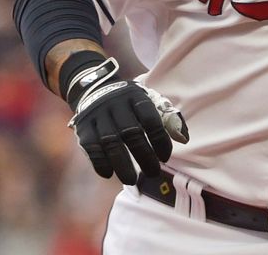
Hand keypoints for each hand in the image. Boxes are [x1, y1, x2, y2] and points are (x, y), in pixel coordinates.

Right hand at [66, 57, 188, 185]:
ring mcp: (97, 115)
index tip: (165, 157)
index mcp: (136, 97)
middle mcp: (115, 104)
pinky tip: (109, 173)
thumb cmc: (130, 103)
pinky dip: (100, 162)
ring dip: (122, 164)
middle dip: (143, 155)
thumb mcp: (149, 102)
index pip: (150, 119)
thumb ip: (167, 118)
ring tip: (132, 180)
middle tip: (153, 173)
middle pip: (131, 132)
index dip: (159, 140)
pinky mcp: (84, 127)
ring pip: (110, 142)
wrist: (94, 88)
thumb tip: (184, 138)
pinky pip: (91, 147)